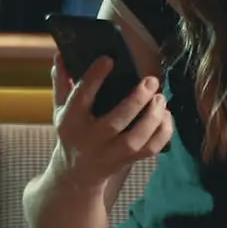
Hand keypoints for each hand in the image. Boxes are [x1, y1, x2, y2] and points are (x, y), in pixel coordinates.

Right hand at [49, 53, 173, 189]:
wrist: (76, 173)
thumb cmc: (71, 131)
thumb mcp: (60, 108)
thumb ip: (61, 81)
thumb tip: (60, 54)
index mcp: (71, 121)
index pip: (81, 96)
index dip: (95, 77)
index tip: (109, 59)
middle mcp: (90, 139)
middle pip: (116, 121)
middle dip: (136, 100)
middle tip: (150, 81)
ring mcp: (110, 153)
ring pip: (136, 139)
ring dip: (152, 117)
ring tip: (160, 98)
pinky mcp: (127, 161)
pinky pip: (150, 149)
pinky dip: (163, 132)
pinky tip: (166, 115)